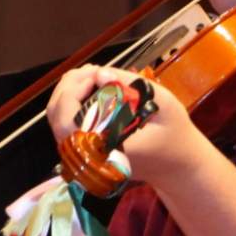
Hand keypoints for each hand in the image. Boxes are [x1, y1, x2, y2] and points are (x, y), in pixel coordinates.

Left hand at [44, 64, 203, 186]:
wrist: (178, 165)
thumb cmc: (175, 134)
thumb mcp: (163, 103)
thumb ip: (130, 85)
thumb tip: (98, 73)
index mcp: (106, 148)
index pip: (68, 122)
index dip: (72, 92)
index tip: (94, 75)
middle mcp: (90, 155)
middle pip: (57, 117)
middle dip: (69, 86)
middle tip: (93, 70)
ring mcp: (85, 155)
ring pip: (58, 119)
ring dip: (69, 92)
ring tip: (92, 75)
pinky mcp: (86, 150)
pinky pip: (67, 123)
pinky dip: (72, 102)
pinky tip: (90, 87)